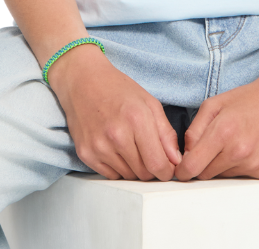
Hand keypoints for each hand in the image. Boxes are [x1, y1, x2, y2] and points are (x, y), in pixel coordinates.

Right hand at [50, 44, 181, 180]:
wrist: (83, 81)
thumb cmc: (118, 89)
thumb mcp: (149, 102)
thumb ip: (166, 133)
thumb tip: (176, 161)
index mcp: (137, 119)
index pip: (158, 164)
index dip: (167, 170)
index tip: (167, 167)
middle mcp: (117, 135)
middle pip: (143, 174)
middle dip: (151, 168)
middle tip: (148, 151)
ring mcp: (99, 146)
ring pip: (127, 177)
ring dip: (134, 168)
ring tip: (130, 145)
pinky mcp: (86, 154)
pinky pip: (110, 175)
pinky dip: (117, 167)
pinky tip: (115, 148)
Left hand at [174, 75, 258, 180]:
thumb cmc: (249, 99)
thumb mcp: (214, 104)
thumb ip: (194, 130)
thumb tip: (186, 154)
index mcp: (223, 132)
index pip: (192, 166)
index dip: (183, 170)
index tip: (182, 169)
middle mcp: (239, 152)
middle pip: (206, 174)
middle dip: (203, 164)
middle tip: (212, 146)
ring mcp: (254, 164)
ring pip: (223, 176)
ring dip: (222, 165)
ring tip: (234, 142)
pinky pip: (242, 177)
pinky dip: (240, 167)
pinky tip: (248, 148)